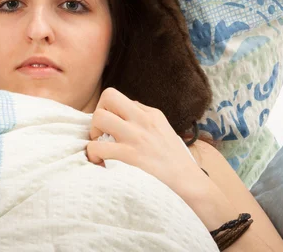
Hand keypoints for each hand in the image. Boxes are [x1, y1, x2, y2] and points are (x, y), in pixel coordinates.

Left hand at [86, 87, 205, 196]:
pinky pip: (96, 146)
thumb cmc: (174, 162)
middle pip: (108, 96)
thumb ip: (143, 119)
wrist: (189, 186)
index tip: (109, 127)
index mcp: (151, 114)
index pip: (118, 96)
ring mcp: (135, 137)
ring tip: (101, 149)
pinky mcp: (128, 156)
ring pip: (98, 117)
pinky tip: (101, 164)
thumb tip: (121, 113)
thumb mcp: (163, 131)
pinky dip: (93, 155)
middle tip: (101, 135)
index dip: (106, 109)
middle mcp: (143, 121)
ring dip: (93, 134)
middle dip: (98, 114)